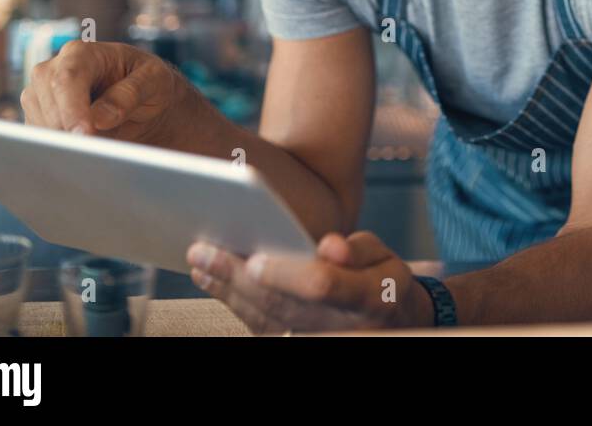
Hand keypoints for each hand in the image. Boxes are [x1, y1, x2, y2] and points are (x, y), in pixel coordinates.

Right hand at [21, 40, 187, 143]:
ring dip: (65, 141)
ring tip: (102, 144)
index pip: (67, 79)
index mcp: (84, 53)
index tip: (85, 134)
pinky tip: (86, 149)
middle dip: (68, 130)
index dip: (72, 109)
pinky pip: (39, 139)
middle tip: (97, 150)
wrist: (143, 99)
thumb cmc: (150, 83)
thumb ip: (130, 94)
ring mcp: (40, 93)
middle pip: (46, 102)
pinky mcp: (37, 116)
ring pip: (39, 123)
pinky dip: (59, 148)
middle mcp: (54, 68)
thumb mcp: (154, 81)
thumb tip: (99, 118)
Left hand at [186, 231, 432, 332]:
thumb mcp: (384, 256)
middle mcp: (339, 326)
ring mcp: (318, 340)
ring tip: (200, 264)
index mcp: (368, 297)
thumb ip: (358, 249)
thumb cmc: (383, 280)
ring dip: (227, 291)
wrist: (391, 322)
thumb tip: (328, 246)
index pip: (320, 286)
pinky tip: (217, 283)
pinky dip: (235, 305)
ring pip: (264, 319)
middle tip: (202, 251)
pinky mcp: (298, 344)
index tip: (255, 258)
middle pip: (280, 304)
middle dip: (236, 277)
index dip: (286, 274)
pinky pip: (262, 328)